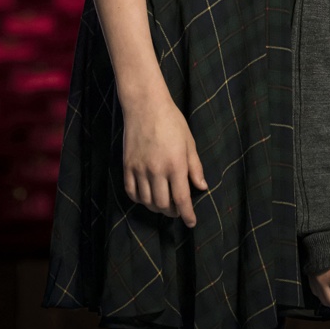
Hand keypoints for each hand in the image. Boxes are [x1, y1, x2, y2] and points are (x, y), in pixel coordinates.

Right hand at [122, 93, 207, 227]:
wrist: (145, 105)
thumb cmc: (171, 121)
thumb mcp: (189, 142)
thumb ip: (195, 167)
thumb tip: (202, 187)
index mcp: (175, 164)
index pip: (182, 199)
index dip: (187, 215)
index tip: (191, 223)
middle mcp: (157, 170)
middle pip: (163, 205)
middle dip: (172, 212)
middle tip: (177, 210)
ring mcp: (140, 169)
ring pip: (147, 201)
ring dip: (156, 207)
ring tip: (163, 203)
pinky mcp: (128, 166)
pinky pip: (131, 192)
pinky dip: (140, 199)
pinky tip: (147, 196)